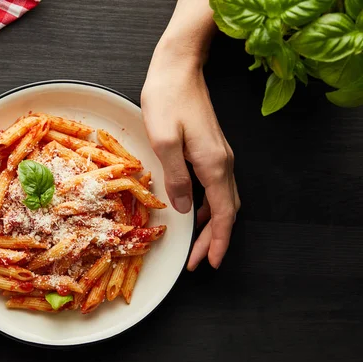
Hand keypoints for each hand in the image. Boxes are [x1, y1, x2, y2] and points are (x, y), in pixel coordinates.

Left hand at [141, 45, 239, 270]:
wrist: (178, 68)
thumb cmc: (168, 99)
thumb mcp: (165, 141)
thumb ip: (177, 177)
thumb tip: (187, 208)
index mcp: (213, 164)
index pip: (223, 213)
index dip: (219, 241)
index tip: (212, 263)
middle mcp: (222, 162)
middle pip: (227, 211)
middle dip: (215, 239)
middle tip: (200, 262)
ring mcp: (218, 155)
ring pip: (223, 200)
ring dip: (212, 225)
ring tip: (198, 245)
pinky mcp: (210, 150)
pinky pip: (215, 186)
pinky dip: (209, 206)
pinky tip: (196, 212)